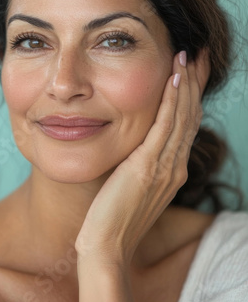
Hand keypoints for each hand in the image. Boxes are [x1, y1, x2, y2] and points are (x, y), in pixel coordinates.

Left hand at [75, 47, 210, 266]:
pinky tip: (173, 78)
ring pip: (182, 116)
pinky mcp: (149, 166)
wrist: (106, 246)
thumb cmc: (112, 218)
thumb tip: (136, 148)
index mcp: (172, 170)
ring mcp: (165, 166)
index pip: (186, 125)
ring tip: (185, 56)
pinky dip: (172, 100)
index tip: (188, 71)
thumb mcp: (133, 187)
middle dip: (193, 83)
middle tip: (194, 55)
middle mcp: (175, 166)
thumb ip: (141, 165)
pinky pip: (165, 125)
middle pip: (190, 116)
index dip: (189, 96)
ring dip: (185, 83)